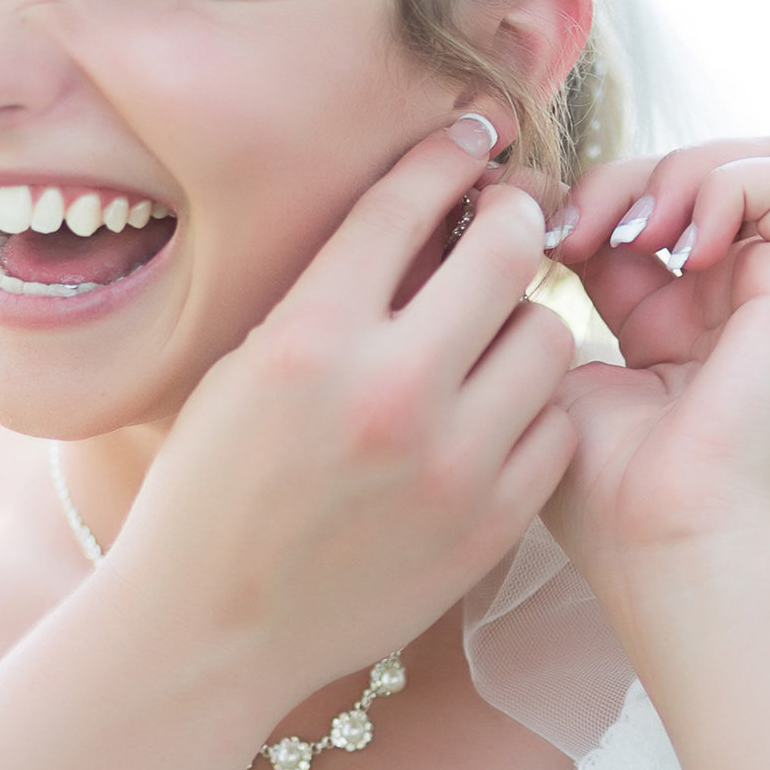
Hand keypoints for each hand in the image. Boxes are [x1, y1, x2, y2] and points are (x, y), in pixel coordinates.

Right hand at [108, 123, 575, 711]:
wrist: (213, 628)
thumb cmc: (213, 488)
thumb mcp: (246, 367)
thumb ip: (335, 293)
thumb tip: (426, 213)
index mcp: (311, 339)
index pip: (406, 202)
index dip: (447, 155)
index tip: (467, 141)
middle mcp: (388, 392)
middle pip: (507, 250)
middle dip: (511, 219)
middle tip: (505, 224)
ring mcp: (450, 465)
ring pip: (550, 335)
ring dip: (524, 321)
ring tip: (490, 338)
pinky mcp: (490, 525)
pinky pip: (556, 427)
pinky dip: (533, 410)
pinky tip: (495, 414)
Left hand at [540, 139, 769, 606]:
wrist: (667, 544)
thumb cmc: (603, 491)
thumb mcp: (553, 374)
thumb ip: (546, 298)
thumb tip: (526, 219)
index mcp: (666, 323)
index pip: (633, 212)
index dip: (581, 201)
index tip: (532, 242)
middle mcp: (724, 301)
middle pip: (685, 174)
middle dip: (621, 176)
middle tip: (573, 230)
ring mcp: (768, 292)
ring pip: (742, 160)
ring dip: (674, 170)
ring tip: (633, 231)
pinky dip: (724, 183)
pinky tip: (679, 244)